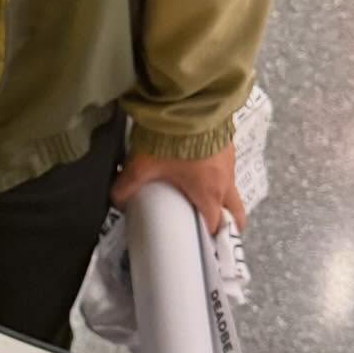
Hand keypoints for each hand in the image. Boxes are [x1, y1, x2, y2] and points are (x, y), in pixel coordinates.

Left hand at [112, 143, 245, 236]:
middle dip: (228, 224)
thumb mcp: (142, 166)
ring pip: (232, 189)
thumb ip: (127, 188)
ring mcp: (229, 162)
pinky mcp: (227, 144)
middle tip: (213, 231)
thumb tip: (117, 202)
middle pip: (236, 212)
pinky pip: (226, 169)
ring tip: (201, 199)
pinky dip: (218, 176)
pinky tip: (200, 171)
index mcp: (209, 193)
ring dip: (222, 198)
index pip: (216, 226)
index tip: (203, 248)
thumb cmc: (170, 141)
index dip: (210, 240)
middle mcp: (225, 181)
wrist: (188, 103)